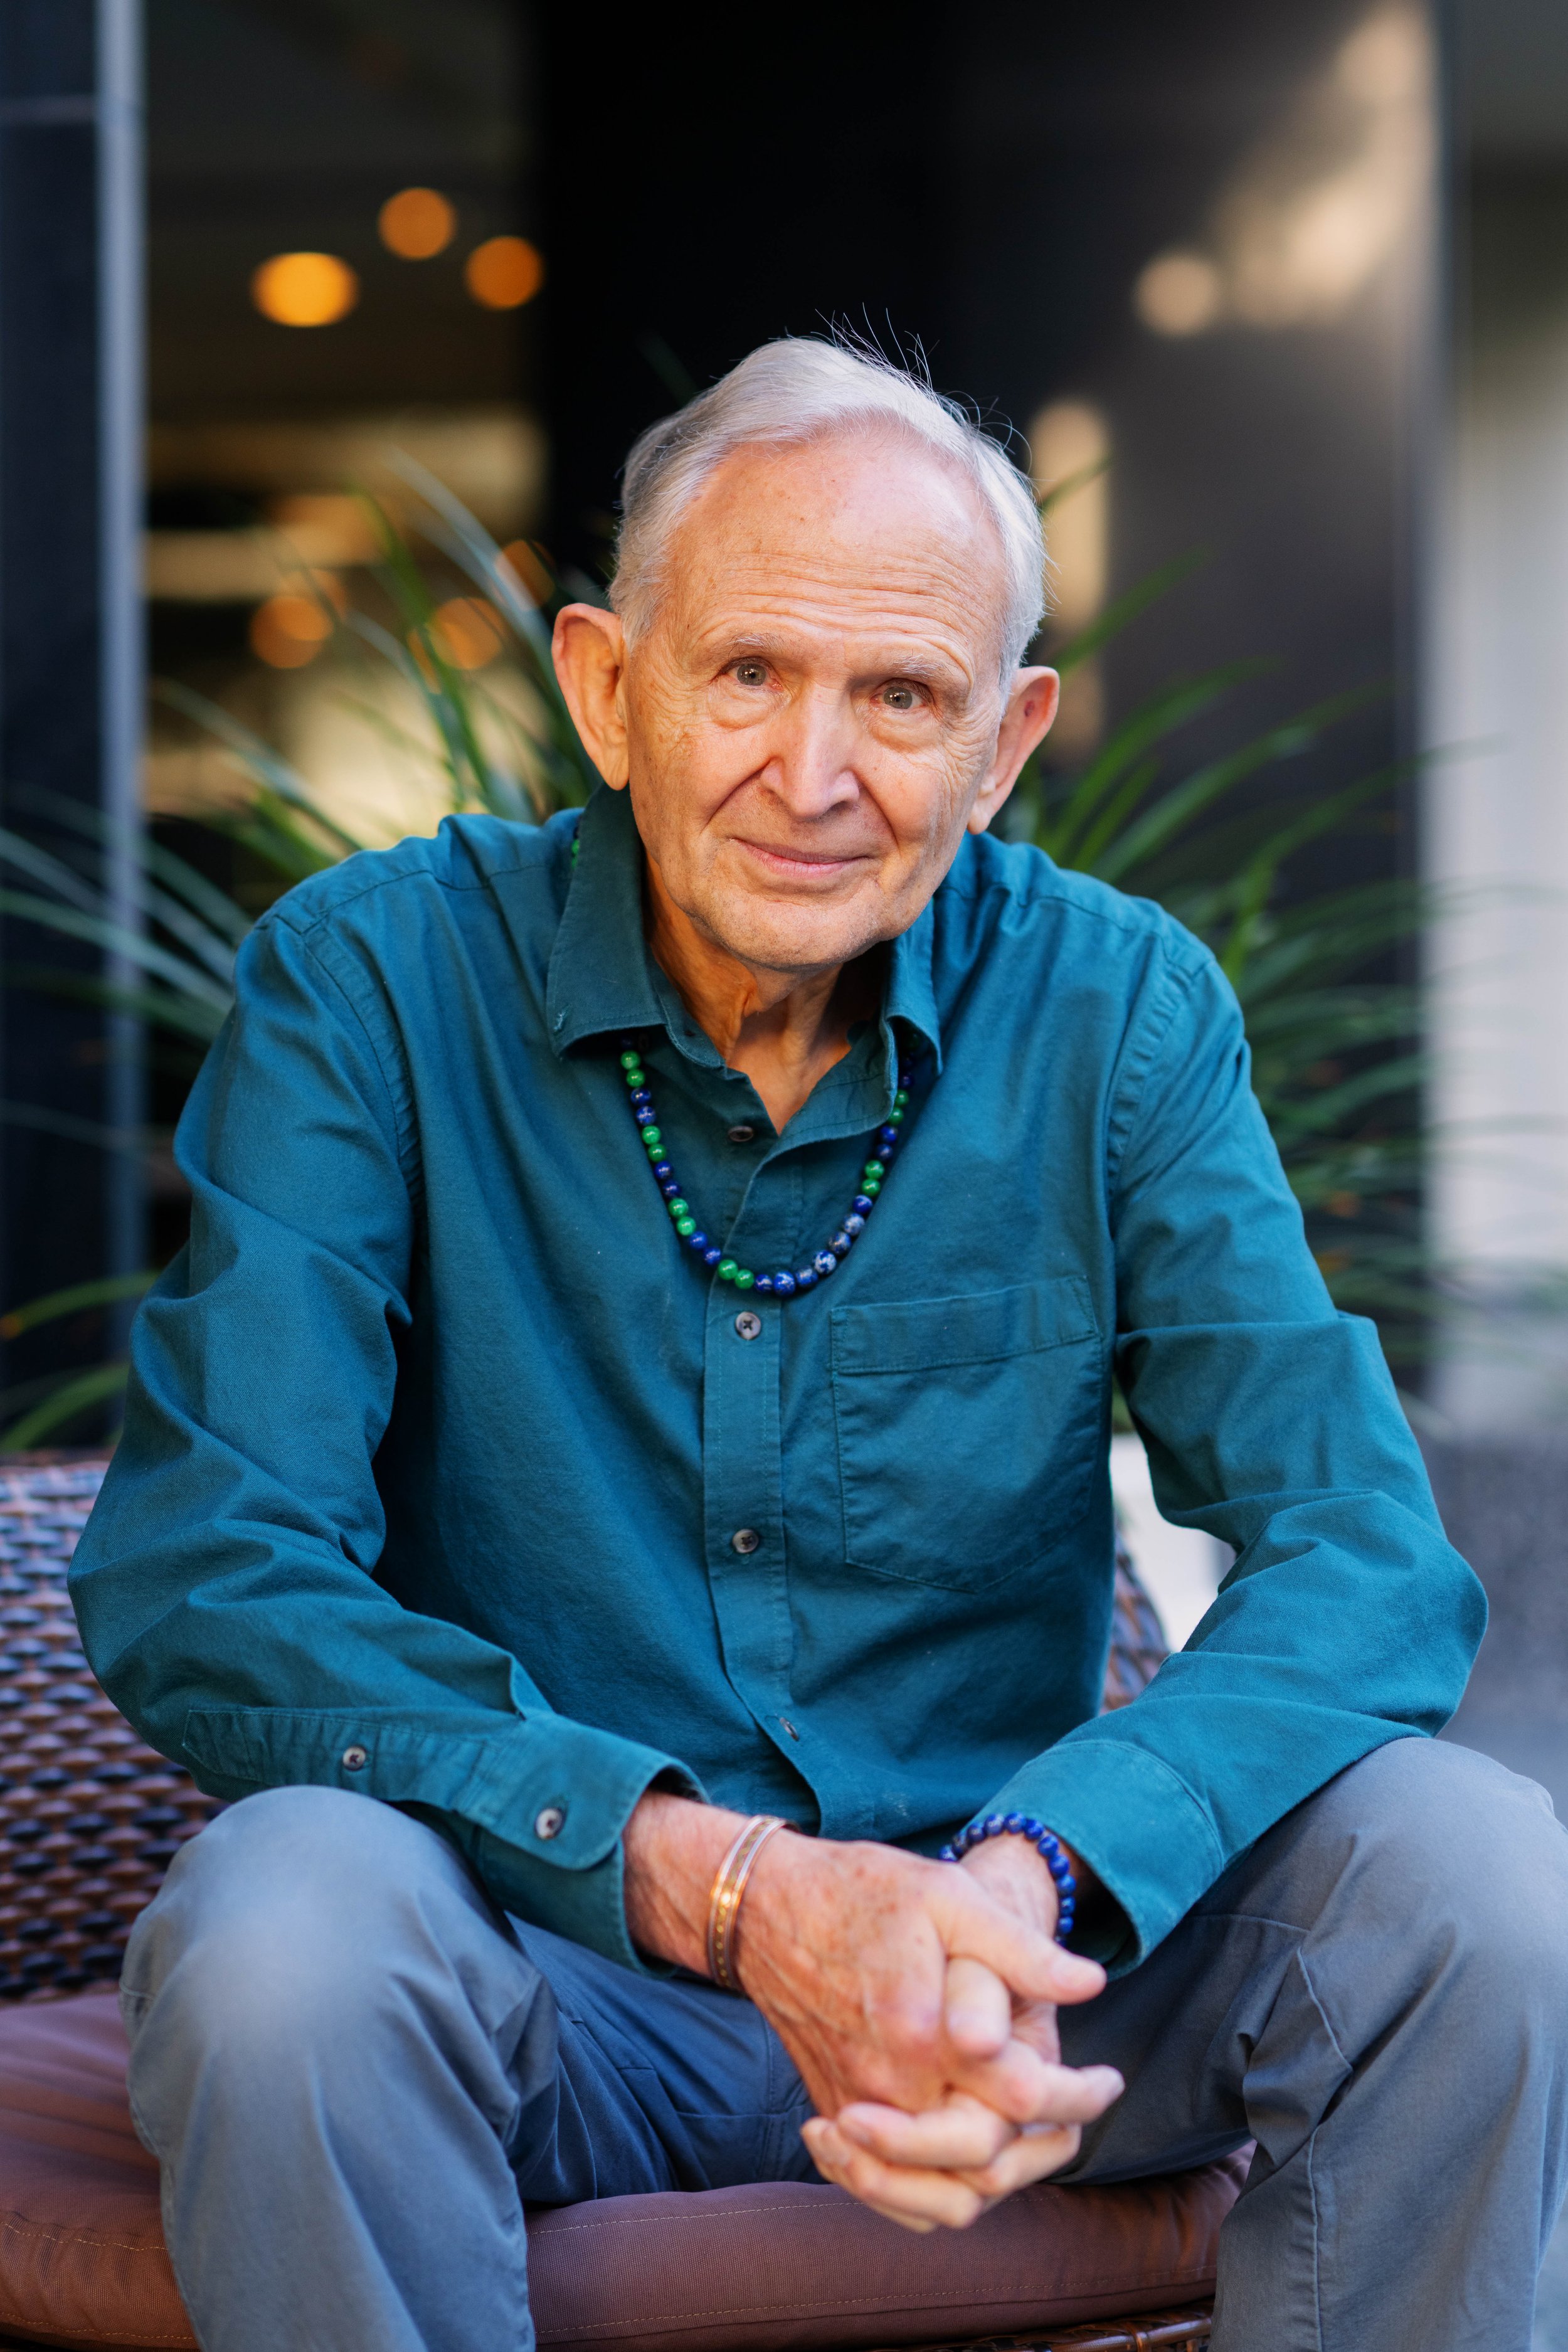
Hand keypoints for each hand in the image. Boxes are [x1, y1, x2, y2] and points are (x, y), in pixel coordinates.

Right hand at [621, 1796, 1119, 2228]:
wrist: (763, 1910)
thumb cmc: (863, 1893)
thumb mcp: (947, 1896)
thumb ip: (1019, 1948)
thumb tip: (1091, 1984)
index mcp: (923, 2032)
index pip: (1022, 2098)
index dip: (1079, 2095)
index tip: (1111, 2080)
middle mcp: (887, 2086)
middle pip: (987, 2163)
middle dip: (1047, 2145)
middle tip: (1080, 2114)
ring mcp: (854, 2111)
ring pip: (940, 2199)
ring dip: (999, 2181)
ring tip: (1035, 2142)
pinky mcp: (834, 2118)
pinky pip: (893, 2194)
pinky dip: (939, 2194)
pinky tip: (967, 2155)